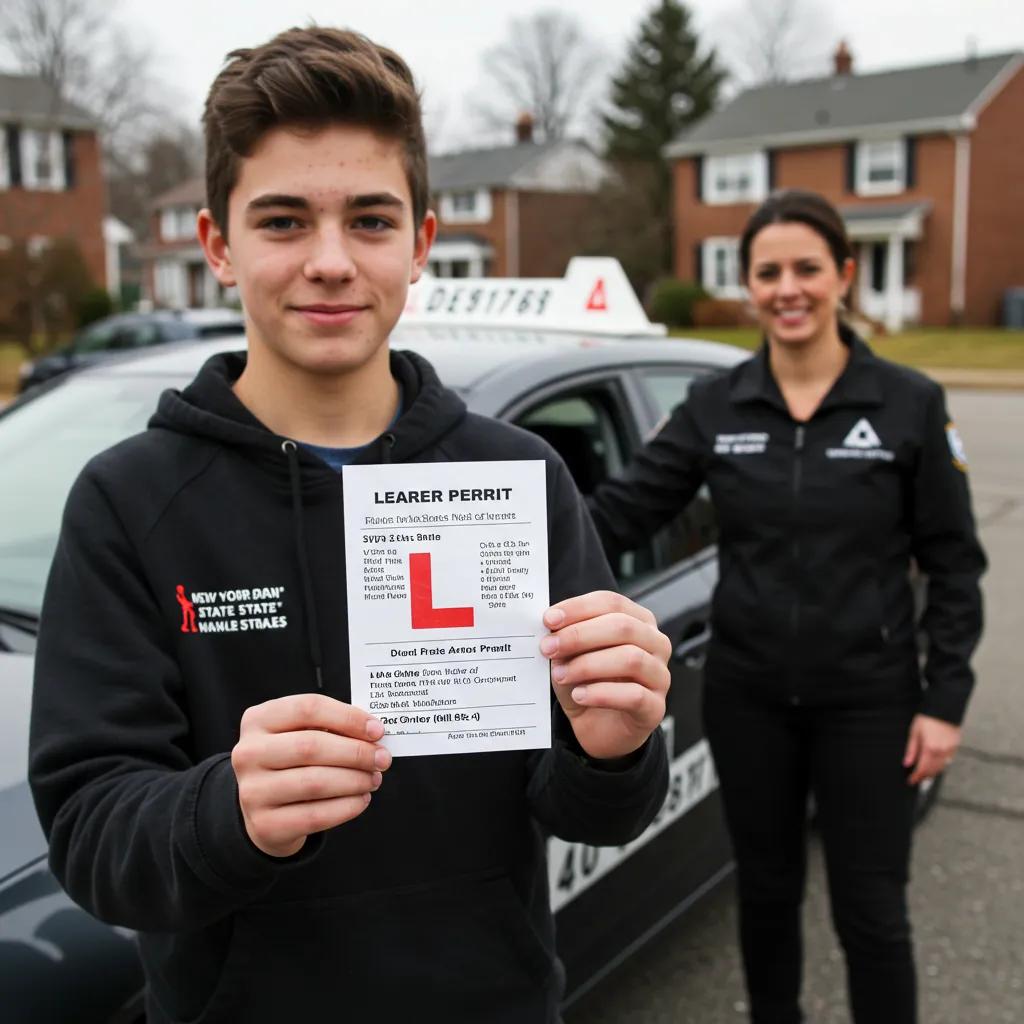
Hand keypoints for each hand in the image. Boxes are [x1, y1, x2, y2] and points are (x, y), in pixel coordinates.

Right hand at [232, 693, 391, 856]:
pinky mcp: (265, 824)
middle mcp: (248, 753)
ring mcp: (252, 791)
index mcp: (259, 720)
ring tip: (373, 779)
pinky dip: (347, 807)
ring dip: (355, 780)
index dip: (348, 717)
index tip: (377, 730)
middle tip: (382, 758)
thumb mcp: (301, 733)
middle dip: (356, 752)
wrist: (264, 809)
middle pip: (311, 746)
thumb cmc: (292, 761)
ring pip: (315, 782)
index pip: (308, 708)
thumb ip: (332, 727)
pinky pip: (315, 815)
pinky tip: (361, 799)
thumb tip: (373, 734)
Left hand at [540, 591, 670, 760]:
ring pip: (631, 658)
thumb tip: (551, 626)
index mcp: (637, 622)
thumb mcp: (571, 656)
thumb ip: (566, 638)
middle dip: (579, 635)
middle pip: (623, 627)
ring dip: (588, 665)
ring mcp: (659, 676)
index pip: (611, 603)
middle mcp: (655, 644)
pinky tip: (579, 695)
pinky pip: (633, 695)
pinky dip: (601, 693)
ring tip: (561, 674)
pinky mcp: (655, 707)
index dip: (579, 608)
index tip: (549, 619)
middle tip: (549, 647)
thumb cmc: (588, 684)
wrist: (598, 728)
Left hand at [903, 713, 960, 784]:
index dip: (916, 777)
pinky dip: (941, 765)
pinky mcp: (955, 747)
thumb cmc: (927, 718)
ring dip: (933, 772)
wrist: (944, 708)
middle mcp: (941, 752)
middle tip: (917, 779)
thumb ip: (911, 750)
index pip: (922, 769)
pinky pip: (948, 761)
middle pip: (933, 771)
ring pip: (941, 768)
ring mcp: (950, 750)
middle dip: (924, 777)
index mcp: (930, 748)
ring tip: (924, 774)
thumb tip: (907, 763)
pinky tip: (935, 764)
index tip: (911, 781)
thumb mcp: (914, 732)